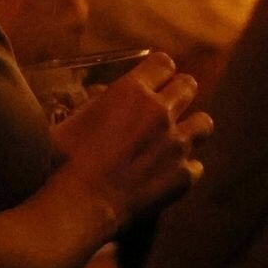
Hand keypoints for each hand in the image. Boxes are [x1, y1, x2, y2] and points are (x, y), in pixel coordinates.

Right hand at [55, 51, 212, 230]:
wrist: (80, 204)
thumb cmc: (64, 159)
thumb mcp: (73, 118)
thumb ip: (96, 103)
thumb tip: (102, 97)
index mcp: (132, 91)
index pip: (163, 63)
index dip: (158, 71)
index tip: (152, 81)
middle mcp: (161, 112)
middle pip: (188, 86)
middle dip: (179, 93)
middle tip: (166, 107)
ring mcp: (177, 145)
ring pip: (204, 123)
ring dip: (191, 127)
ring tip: (175, 140)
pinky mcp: (184, 176)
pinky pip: (197, 165)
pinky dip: (184, 168)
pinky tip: (168, 175)